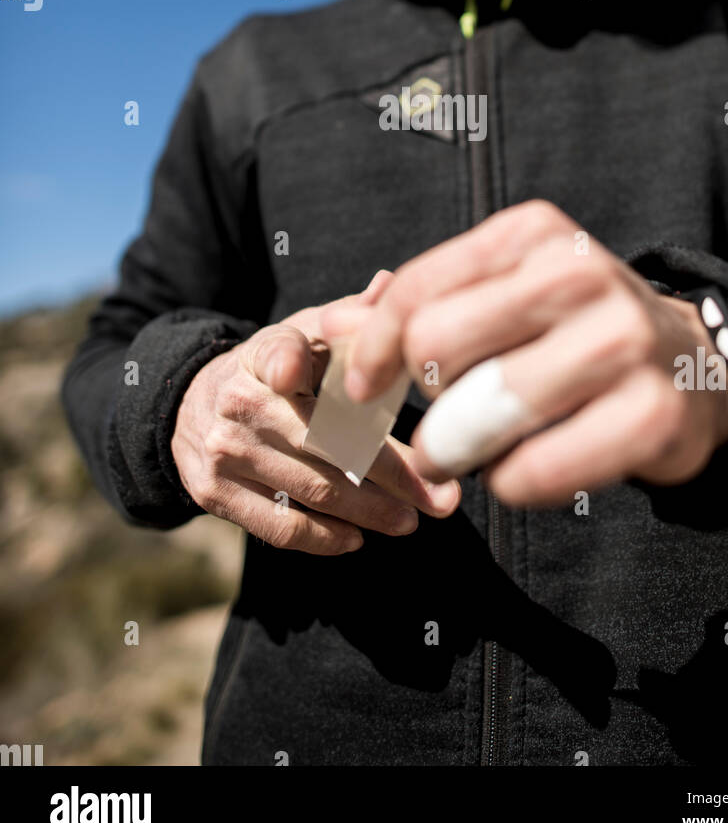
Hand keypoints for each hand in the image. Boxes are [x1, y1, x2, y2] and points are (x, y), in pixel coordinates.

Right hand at [170, 270, 460, 553]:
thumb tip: (390, 284)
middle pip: (322, 442)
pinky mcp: (214, 494)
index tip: (297, 372)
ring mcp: (223, 452)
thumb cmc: (272, 368)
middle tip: (441, 498)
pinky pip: (278, 525)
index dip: (286, 361)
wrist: (191, 406)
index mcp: (262, 353)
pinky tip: (358, 537)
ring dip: (369, 512)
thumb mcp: (301, 333)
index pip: (276, 353)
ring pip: (308, 490)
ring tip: (412, 521)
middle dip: (390, 474)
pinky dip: (324, 538)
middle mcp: (238, 402)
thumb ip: (345, 318)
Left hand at [342, 202, 727, 506]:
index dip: (372, 349)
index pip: (417, 291)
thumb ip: (416, 308)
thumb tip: (327, 323)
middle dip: (424, 401)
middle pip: (436, 349)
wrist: (693, 369)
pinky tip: (532, 465)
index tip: (363, 388)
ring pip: (479, 413)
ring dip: (464, 448)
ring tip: (483, 448)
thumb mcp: (500, 297)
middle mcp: (580, 273)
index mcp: (534, 233)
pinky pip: (531, 472)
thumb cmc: (572, 332)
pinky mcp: (652, 414)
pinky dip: (512, 483)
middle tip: (444, 423)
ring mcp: (623, 340)